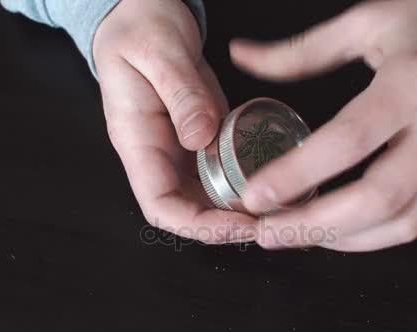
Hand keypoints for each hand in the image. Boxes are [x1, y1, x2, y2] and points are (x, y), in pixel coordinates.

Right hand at [94, 0, 255, 242]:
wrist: (140, 12)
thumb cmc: (140, 27)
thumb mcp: (159, 52)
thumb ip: (180, 94)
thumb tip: (200, 139)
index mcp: (136, 139)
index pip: (160, 204)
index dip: (198, 225)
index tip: (239, 224)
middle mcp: (157, 152)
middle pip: (187, 210)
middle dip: (227, 224)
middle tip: (272, 218)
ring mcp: (179, 146)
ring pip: (207, 195)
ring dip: (240, 207)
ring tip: (280, 205)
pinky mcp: (199, 134)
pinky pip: (220, 168)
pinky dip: (244, 179)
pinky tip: (273, 176)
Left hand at [230, 0, 416, 250]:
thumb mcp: (368, 23)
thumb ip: (301, 50)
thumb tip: (241, 56)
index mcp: (413, 83)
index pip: (349, 140)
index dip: (297, 173)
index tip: (256, 193)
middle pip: (376, 198)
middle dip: (314, 224)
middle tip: (266, 230)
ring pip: (397, 221)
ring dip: (338, 239)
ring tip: (291, 236)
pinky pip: (413, 222)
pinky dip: (369, 237)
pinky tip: (333, 233)